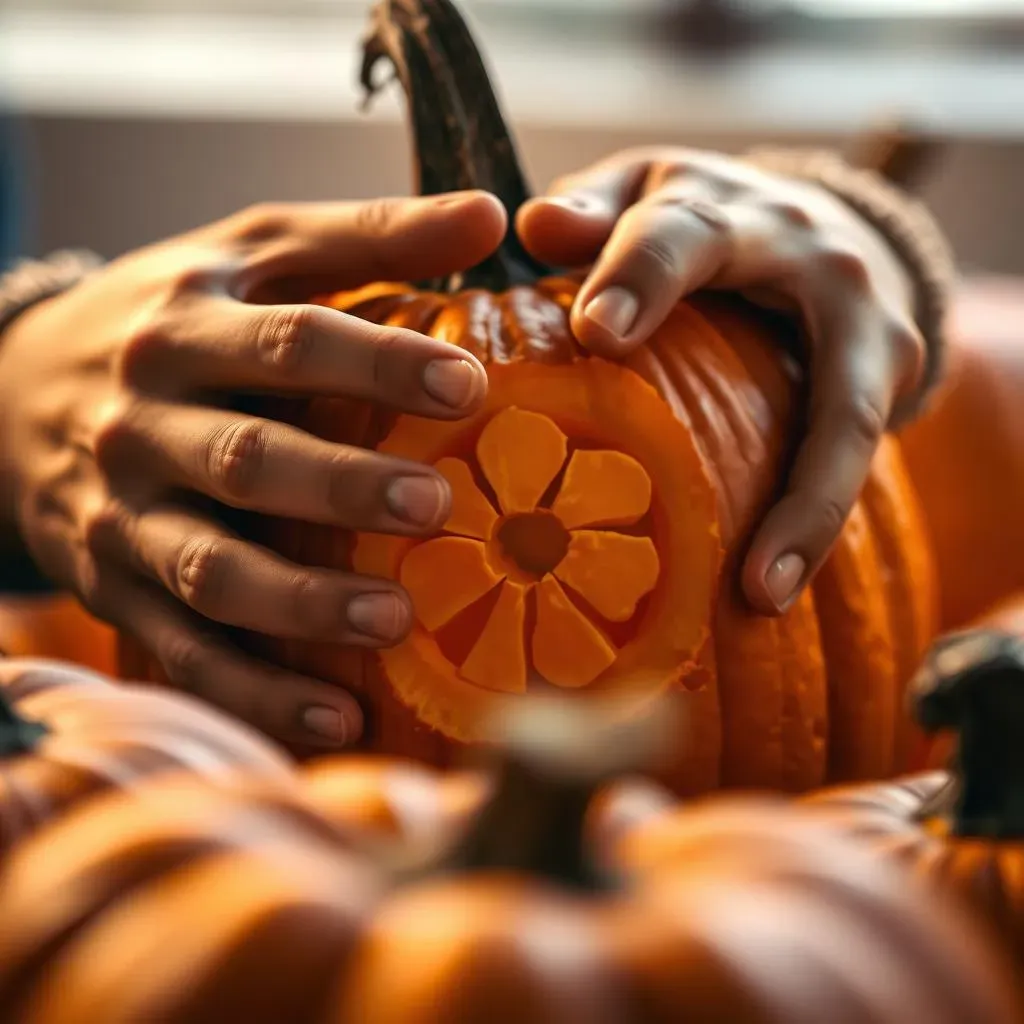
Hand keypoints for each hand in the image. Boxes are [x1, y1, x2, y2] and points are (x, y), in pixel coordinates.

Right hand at [0, 192, 505, 747]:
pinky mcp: (111, 586)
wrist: (9, 390)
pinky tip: (335, 717)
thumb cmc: (167, 319)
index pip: (290, 342)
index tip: (468, 385)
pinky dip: (254, 690)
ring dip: (300, 602)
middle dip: (341, 486)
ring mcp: (121, 514)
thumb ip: (365, 235)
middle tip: (436, 504)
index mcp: (182, 329)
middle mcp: (142, 423)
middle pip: (248, 458)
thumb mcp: (248, 255)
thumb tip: (490, 214)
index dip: (378, 362)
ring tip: (392, 620)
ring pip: (211, 567)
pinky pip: (183, 649)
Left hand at [517, 148, 924, 614]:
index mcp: (733, 216)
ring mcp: (873, 333)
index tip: (596, 333)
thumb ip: (594, 212)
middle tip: (741, 556)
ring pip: (854, 428)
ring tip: (764, 592)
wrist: (822, 226)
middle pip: (823, 369)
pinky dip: (813, 525)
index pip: (686, 238)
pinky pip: (854, 458)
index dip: (641, 280)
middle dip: (793, 464)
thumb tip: (535, 224)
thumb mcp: (645, 194)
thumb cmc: (701, 221)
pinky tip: (768, 588)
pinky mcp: (891, 380)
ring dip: (813, 516)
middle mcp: (824, 270)